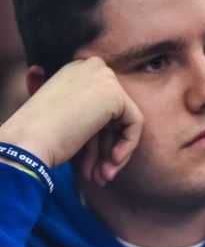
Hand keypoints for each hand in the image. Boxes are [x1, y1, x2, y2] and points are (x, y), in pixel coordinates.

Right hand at [0, 57, 142, 185]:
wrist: (28, 143)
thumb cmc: (39, 137)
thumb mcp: (66, 120)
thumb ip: (91, 118)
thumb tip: (116, 139)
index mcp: (76, 70)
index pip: (99, 106)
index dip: (96, 138)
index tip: (88, 162)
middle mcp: (90, 68)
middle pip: (112, 114)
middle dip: (105, 148)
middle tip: (99, 176)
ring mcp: (103, 78)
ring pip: (124, 121)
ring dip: (113, 154)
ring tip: (102, 178)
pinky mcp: (115, 94)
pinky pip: (134, 124)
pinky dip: (127, 146)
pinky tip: (113, 163)